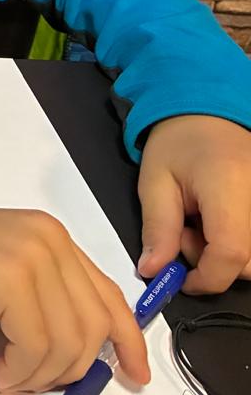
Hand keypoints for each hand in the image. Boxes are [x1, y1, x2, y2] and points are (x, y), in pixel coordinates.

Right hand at [0, 202, 148, 393]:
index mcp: (50, 235)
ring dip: (40, 374)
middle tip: (33, 381)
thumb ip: (41, 293)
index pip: (109, 295)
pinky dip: (20, 370)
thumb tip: (75, 350)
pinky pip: (36, 344)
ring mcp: (29, 254)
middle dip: (71, 369)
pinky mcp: (5, 277)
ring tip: (9, 375)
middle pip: (94, 326)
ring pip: (69, 341)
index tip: (133, 374)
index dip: (128, 341)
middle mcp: (49, 239)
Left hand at [138, 114, 250, 294]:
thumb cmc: (178, 144)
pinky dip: (237, 242)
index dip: (206, 278)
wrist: (209, 115)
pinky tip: (217, 221)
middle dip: (210, 261)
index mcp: (231, 188)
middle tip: (183, 229)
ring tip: (199, 220)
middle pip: (248, 263)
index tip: (180, 279)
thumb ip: (157, 229)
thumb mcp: (155, 183)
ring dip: (225, 252)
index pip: (232, 254)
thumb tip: (153, 271)